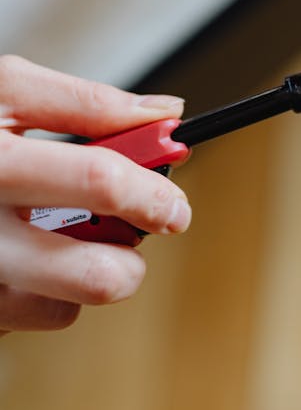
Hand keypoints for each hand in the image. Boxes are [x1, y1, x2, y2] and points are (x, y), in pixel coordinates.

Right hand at [0, 56, 190, 335]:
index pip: (101, 183)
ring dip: (84, 275)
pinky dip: (41, 291)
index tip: (174, 202)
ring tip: (60, 233)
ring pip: (66, 307)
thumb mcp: (4, 90)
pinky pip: (29, 318)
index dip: (154, 191)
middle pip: (96, 275)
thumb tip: (166, 115)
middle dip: (131, 259)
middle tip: (132, 232)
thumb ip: (87, 103)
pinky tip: (20, 253)